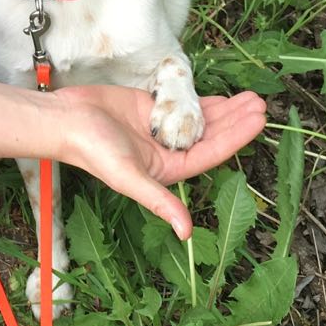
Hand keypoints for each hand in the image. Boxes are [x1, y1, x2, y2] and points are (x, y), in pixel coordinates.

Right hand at [53, 87, 266, 238]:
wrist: (65, 120)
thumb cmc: (92, 151)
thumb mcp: (129, 178)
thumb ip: (159, 202)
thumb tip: (187, 232)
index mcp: (167, 170)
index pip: (211, 153)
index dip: (236, 137)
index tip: (258, 120)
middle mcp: (167, 151)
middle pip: (211, 135)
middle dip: (236, 120)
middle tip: (261, 103)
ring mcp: (160, 128)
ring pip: (200, 119)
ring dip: (225, 108)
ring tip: (250, 96)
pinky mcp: (149, 107)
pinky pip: (181, 103)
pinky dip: (200, 98)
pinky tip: (220, 93)